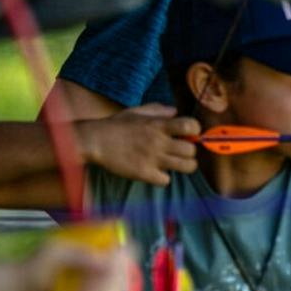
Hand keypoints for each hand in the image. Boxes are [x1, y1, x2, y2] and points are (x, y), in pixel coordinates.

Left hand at [26, 235, 136, 290]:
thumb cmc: (34, 267)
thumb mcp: (54, 253)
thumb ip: (79, 254)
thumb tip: (108, 262)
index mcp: (99, 250)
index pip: (127, 252)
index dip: (124, 262)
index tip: (108, 271)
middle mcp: (105, 271)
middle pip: (125, 280)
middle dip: (107, 290)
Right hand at [78, 105, 200, 185]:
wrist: (95, 141)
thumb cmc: (115, 126)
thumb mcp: (136, 112)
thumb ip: (157, 110)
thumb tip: (175, 110)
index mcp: (158, 125)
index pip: (190, 126)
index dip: (194, 130)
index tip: (188, 133)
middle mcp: (159, 142)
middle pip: (191, 151)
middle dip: (189, 152)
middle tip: (181, 152)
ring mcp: (152, 159)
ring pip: (186, 167)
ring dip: (183, 166)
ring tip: (174, 164)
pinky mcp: (144, 173)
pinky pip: (166, 180)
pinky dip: (163, 178)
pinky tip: (156, 172)